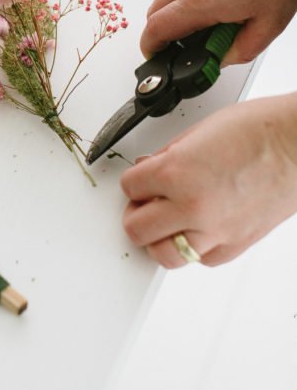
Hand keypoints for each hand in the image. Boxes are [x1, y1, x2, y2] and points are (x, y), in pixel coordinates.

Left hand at [120, 93, 296, 266]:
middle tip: (146, 203)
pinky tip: (198, 227)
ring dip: (160, 238)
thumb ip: (167, 157)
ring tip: (166, 221)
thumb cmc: (259, 130)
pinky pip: (200, 259)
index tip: (141, 180)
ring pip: (165, 255)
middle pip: (136, 230)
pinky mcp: (235, 245)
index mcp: (177, 173)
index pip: (129, 188)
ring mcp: (215, 231)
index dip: (134, 182)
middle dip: (138, 214)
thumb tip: (148, 170)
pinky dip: (194, 246)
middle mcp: (192, 206)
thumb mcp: (198, 132)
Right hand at [141, 0, 296, 64]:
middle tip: (182, 41)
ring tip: (210, 13)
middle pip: (154, 10)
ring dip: (177, 7)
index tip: (154, 53)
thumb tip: (220, 59)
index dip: (150, 46)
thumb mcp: (269, 24)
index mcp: (202, 1)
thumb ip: (241, 50)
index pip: (156, 29)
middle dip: (160, 29)